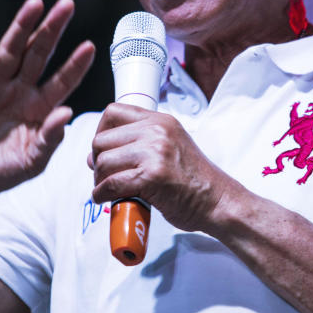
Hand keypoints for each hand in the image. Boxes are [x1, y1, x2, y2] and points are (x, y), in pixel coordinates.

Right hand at [0, 0, 94, 198]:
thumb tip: (66, 114)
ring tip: (36, 3)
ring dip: (23, 26)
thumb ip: (48, 140)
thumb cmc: (1, 171)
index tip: (90, 47)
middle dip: (53, 29)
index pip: (63, 80)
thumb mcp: (31, 162)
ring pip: (12, 50)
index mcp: (40, 108)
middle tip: (67, 4)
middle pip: (40, 54)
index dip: (75, 64)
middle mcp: (21, 91)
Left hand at [89, 103, 237, 231]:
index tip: (102, 149)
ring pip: (103, 162)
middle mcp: (156, 131)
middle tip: (104, 175)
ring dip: (99, 180)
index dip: (101, 131)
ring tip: (107, 189)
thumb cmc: (194, 179)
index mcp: (160, 121)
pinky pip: (111, 184)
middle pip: (102, 139)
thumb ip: (139, 143)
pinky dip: (102, 194)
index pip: (114, 112)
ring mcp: (154, 152)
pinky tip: (106, 199)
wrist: (217, 200)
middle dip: (96, 160)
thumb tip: (95, 155)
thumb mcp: (170, 145)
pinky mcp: (151, 176)